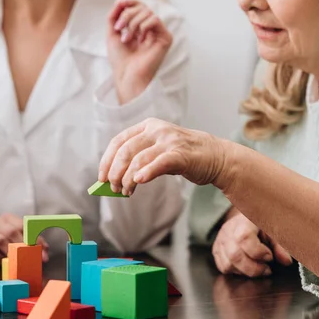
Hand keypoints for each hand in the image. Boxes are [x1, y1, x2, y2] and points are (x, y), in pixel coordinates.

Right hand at [0, 214, 48, 264]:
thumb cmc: (4, 242)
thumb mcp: (19, 239)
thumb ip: (32, 243)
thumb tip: (45, 255)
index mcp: (7, 218)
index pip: (23, 225)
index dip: (35, 239)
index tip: (43, 254)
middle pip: (12, 232)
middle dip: (24, 247)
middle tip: (32, 260)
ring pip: (2, 241)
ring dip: (13, 253)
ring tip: (21, 262)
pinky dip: (3, 261)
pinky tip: (6, 264)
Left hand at [98, 118, 225, 195]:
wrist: (217, 156)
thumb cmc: (183, 157)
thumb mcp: (158, 153)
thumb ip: (138, 161)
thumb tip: (115, 180)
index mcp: (147, 126)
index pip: (118, 141)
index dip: (106, 160)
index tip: (101, 177)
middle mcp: (157, 130)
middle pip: (125, 151)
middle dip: (115, 172)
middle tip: (113, 188)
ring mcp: (169, 140)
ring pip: (139, 160)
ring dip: (128, 179)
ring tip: (126, 192)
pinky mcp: (181, 154)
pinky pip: (159, 163)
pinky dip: (146, 173)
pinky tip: (138, 182)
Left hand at [107, 0, 172, 104]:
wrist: (126, 76)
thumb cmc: (120, 60)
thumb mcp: (112, 33)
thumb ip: (114, 15)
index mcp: (139, 28)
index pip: (138, 7)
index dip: (129, 2)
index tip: (119, 3)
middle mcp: (150, 29)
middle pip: (142, 7)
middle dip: (127, 14)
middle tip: (118, 27)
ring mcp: (158, 33)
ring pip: (147, 12)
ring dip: (133, 23)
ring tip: (126, 38)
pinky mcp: (165, 38)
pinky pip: (155, 20)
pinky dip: (143, 26)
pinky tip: (138, 39)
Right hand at [213, 208, 292, 277]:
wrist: (246, 219)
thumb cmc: (262, 225)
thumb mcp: (275, 231)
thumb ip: (281, 246)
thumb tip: (286, 261)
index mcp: (244, 221)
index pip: (244, 238)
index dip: (258, 252)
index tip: (269, 256)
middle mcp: (228, 230)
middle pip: (234, 255)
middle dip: (253, 268)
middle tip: (266, 269)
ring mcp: (220, 241)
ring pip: (227, 264)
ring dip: (245, 271)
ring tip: (257, 267)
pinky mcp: (216, 250)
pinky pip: (223, 267)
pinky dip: (236, 272)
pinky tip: (246, 267)